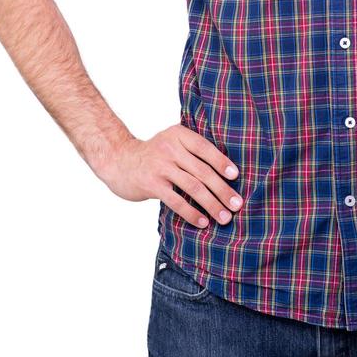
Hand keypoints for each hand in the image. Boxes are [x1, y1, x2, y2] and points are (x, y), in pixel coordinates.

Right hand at [98, 124, 242, 228]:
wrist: (119, 161)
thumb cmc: (153, 155)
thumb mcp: (171, 142)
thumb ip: (191, 150)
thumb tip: (224, 171)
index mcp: (179, 134)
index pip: (205, 148)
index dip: (222, 162)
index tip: (236, 176)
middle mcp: (170, 148)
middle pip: (203, 171)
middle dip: (222, 190)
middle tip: (237, 204)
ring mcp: (160, 166)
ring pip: (193, 187)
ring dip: (212, 204)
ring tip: (225, 217)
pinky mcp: (152, 184)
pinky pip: (176, 201)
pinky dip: (191, 213)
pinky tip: (202, 222)